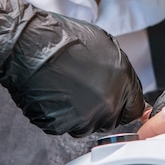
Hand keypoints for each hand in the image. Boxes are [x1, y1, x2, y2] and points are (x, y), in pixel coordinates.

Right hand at [0, 0, 144, 136]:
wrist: (29, 44)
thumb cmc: (63, 39)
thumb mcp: (105, 45)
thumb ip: (120, 72)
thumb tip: (127, 86)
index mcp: (122, 81)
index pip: (134, 109)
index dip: (124, 106)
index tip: (118, 105)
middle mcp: (107, 102)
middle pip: (110, 120)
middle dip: (100, 109)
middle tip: (82, 90)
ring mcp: (84, 116)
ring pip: (86, 125)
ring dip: (78, 114)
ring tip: (65, 88)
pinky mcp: (61, 124)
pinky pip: (64, 126)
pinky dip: (58, 115)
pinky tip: (53, 94)